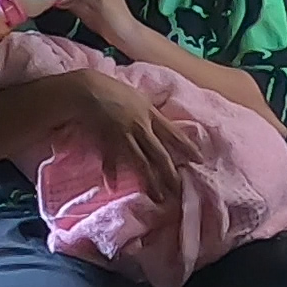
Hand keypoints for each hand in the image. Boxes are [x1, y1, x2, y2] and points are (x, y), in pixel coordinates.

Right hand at [72, 71, 194, 201]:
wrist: (87, 89)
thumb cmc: (112, 90)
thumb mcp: (137, 97)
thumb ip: (148, 111)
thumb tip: (158, 121)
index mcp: (150, 113)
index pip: (174, 133)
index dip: (187, 147)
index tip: (199, 160)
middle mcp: (140, 126)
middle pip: (159, 153)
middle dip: (170, 173)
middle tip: (179, 190)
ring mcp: (124, 135)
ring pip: (141, 162)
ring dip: (150, 181)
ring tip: (158, 197)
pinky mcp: (107, 140)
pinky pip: (111, 161)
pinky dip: (112, 173)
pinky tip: (114, 186)